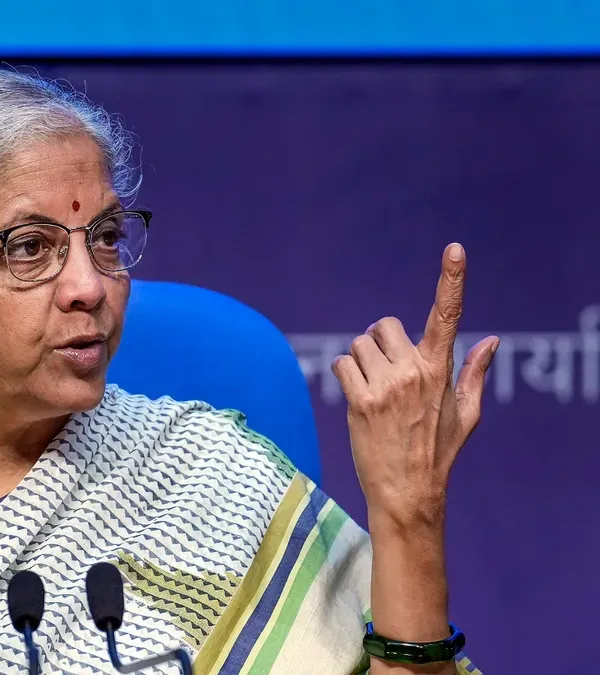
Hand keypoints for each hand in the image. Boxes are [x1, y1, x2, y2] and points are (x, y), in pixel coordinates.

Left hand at [332, 243, 498, 529]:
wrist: (407, 491)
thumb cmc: (439, 452)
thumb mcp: (466, 413)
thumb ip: (474, 372)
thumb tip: (491, 340)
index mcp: (441, 370)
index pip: (448, 315)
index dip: (451, 280)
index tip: (455, 250)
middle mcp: (413, 372)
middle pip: (385, 326)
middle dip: (382, 342)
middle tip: (387, 369)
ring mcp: (385, 386)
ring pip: (359, 344)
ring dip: (361, 359)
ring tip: (374, 388)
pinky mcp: (359, 401)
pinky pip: (341, 363)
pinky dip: (344, 373)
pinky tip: (357, 394)